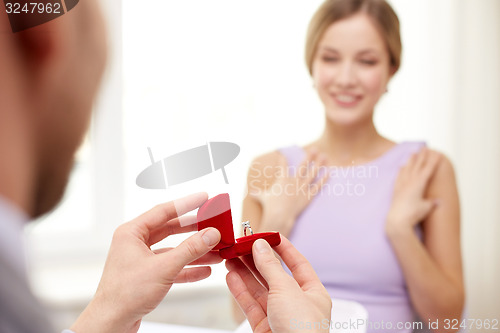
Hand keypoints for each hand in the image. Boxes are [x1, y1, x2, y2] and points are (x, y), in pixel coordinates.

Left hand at [71, 192, 221, 332]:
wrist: (111, 323)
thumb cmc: (124, 295)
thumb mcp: (163, 268)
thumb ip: (190, 250)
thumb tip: (210, 234)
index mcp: (132, 233)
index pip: (164, 211)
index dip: (187, 203)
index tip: (204, 198)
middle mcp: (135, 243)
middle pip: (170, 229)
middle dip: (194, 229)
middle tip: (213, 223)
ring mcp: (141, 260)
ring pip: (173, 249)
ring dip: (195, 251)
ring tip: (216, 250)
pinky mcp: (147, 276)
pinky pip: (172, 267)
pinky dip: (188, 268)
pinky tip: (205, 270)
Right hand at [226, 237, 331, 332]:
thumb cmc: (302, 332)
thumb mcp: (286, 290)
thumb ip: (270, 266)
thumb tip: (260, 245)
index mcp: (313, 293)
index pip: (298, 264)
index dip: (283, 248)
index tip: (267, 235)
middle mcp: (297, 304)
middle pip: (275, 275)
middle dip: (257, 260)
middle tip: (241, 245)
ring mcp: (280, 317)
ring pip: (259, 290)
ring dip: (244, 273)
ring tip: (230, 257)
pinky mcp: (264, 329)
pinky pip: (251, 305)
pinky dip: (240, 290)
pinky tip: (231, 276)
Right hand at [249, 150, 327, 235]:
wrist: (279, 215)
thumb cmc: (270, 206)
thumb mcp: (263, 198)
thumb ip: (258, 194)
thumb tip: (251, 194)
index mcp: (282, 179)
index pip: (283, 165)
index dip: (282, 158)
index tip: (283, 153)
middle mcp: (294, 181)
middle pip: (303, 165)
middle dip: (309, 156)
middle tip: (315, 149)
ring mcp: (302, 188)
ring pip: (313, 173)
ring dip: (319, 164)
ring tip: (325, 157)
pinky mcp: (308, 196)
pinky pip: (318, 186)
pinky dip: (324, 179)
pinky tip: (329, 172)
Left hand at [386, 148, 440, 233]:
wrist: (397, 221)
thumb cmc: (413, 215)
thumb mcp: (426, 208)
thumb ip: (431, 203)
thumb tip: (438, 201)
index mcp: (419, 185)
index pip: (428, 170)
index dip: (433, 162)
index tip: (438, 154)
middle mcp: (409, 183)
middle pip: (417, 166)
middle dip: (422, 157)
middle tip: (425, 148)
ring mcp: (401, 186)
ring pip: (407, 169)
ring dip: (411, 161)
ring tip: (413, 153)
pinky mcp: (396, 191)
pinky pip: (399, 176)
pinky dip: (401, 170)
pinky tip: (401, 167)